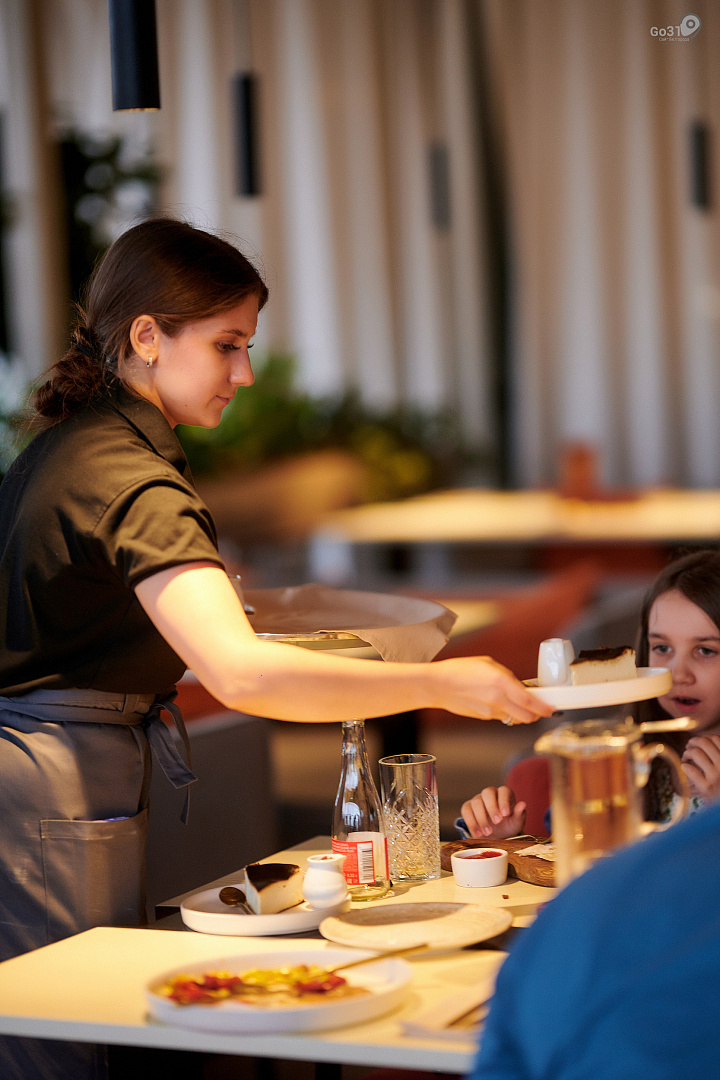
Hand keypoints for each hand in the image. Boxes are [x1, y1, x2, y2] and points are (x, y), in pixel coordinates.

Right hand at [438, 656, 552, 724]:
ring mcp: (490, 711)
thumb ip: (507, 676)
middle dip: (536, 714)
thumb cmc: (460, 670)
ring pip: (514, 718)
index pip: (530, 701)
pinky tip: (496, 702)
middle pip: (527, 717)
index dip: (545, 708)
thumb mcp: (488, 664)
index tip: (552, 708)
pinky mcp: (483, 717)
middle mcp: (498, 700)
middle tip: (539, 708)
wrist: (438, 685)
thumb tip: (519, 686)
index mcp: (501, 683)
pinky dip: (504, 712)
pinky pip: (501, 717)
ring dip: (520, 713)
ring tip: (515, 702)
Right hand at [460, 786, 526, 838]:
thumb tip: (523, 804)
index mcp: (504, 794)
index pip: (503, 790)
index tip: (506, 814)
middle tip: (497, 822)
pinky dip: (472, 822)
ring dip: (482, 818)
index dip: (504, 801)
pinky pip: (466, 811)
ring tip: (488, 833)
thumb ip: (519, 814)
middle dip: (492, 807)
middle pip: (487, 792)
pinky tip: (478, 833)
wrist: (495, 837)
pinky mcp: (468, 808)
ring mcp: (478, 800)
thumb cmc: (508, 826)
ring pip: (476, 802)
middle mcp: (490, 794)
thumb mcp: (516, 823)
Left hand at [681, 735, 719, 800]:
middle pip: (704, 743)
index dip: (703, 738)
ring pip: (695, 753)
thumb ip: (717, 755)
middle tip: (688, 747)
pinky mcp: (706, 788)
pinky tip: (684, 767)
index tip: (697, 743)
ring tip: (685, 758)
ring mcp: (716, 777)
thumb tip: (701, 741)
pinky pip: (689, 769)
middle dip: (692, 742)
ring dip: (686, 753)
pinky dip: (684, 766)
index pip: (715, 739)